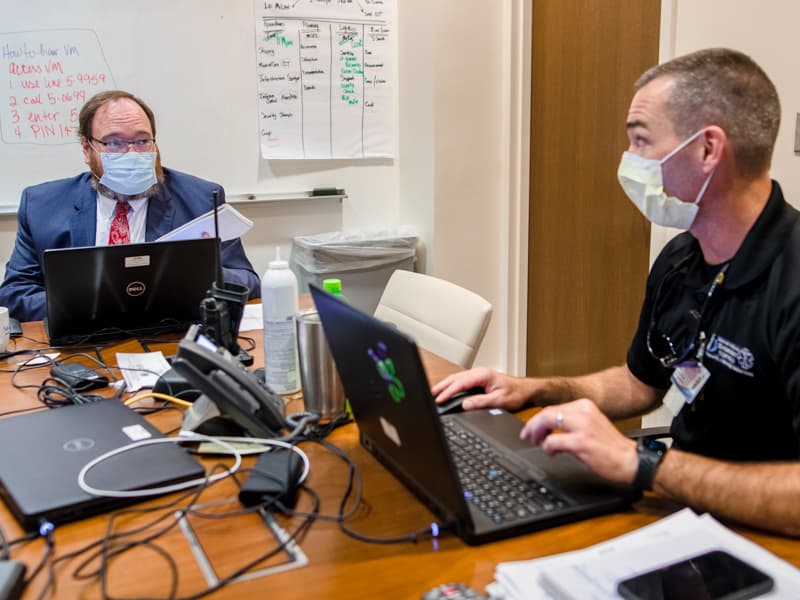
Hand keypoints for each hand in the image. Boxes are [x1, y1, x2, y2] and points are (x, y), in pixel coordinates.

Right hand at [432, 367, 531, 410]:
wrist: (525, 390)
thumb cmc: (515, 393)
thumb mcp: (499, 400)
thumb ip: (481, 402)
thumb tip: (465, 404)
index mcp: (482, 375)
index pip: (460, 383)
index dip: (448, 392)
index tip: (439, 400)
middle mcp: (478, 373)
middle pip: (454, 379)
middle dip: (441, 387)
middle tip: (429, 396)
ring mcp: (477, 375)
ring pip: (455, 379)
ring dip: (444, 386)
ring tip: (433, 394)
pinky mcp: (477, 379)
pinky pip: (459, 381)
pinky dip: (450, 386)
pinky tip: (445, 391)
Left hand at [519, 398, 637, 483]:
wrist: (631, 461)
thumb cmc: (611, 448)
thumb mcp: (591, 426)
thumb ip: (572, 423)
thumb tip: (549, 428)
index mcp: (585, 406)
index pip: (553, 408)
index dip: (538, 419)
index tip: (531, 428)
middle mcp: (584, 412)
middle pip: (547, 413)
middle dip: (533, 425)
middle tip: (528, 436)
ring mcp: (582, 426)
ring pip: (548, 421)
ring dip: (537, 433)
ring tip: (538, 443)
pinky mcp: (581, 442)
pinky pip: (554, 441)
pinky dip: (548, 446)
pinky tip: (552, 452)